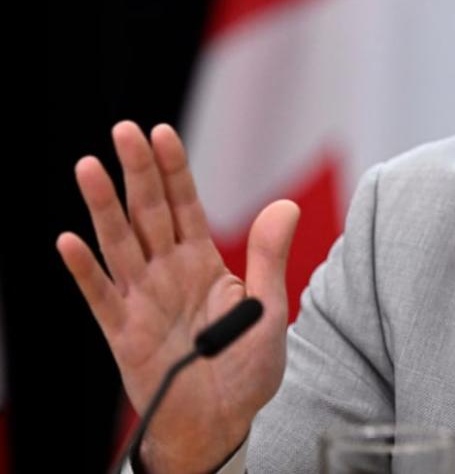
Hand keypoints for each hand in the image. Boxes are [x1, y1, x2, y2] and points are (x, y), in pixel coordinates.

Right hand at [57, 121, 299, 472]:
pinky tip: (69, 241)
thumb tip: (285, 205)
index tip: (161, 133)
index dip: (173, 170)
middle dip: (137, 172)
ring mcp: (142, 301)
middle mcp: (167, 274)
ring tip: (88, 167)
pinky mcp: (123, 334)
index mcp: (201, 262)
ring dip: (103, 207)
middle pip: (148, 213)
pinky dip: (84, 270)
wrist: (222, 424)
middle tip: (123, 130)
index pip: (184, 205)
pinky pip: (100, 298)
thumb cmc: (245, 368)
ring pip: (119, 245)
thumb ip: (268, 257)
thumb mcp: (269, 308)